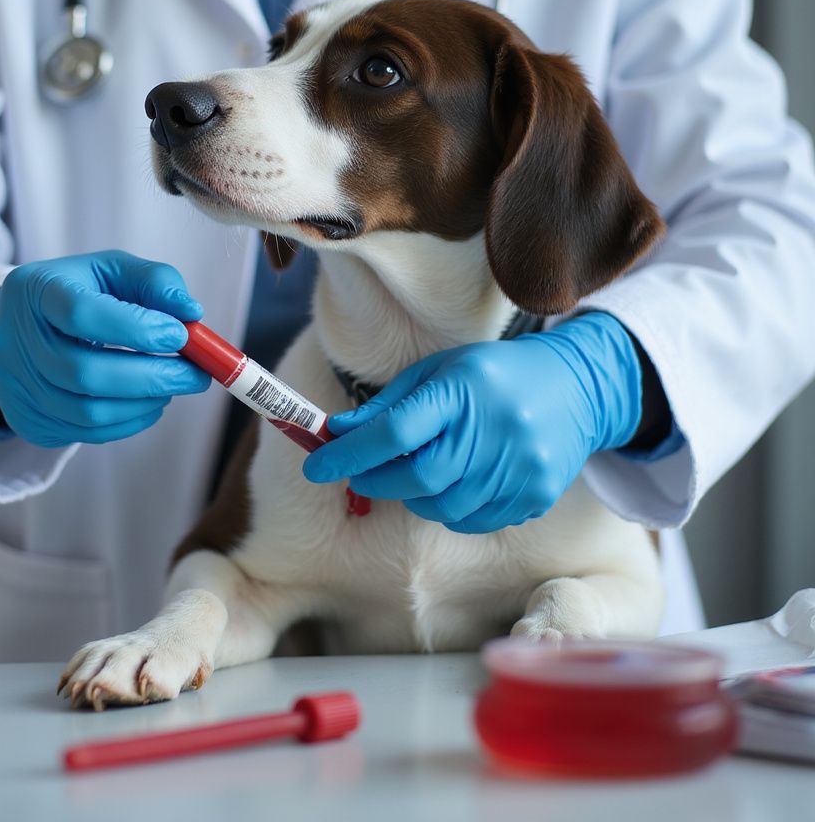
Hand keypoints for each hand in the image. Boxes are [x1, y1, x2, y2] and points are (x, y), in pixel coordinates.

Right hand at [0, 250, 209, 446]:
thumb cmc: (80, 292)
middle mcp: (14, 340)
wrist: (21, 325)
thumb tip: (191, 312)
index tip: (181, 335)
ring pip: (87, 411)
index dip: (136, 327)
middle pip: (84, 372)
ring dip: (144, 402)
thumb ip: (155, 282)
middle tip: (196, 374)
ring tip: (174, 385)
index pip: (81, 313)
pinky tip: (151, 403)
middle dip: (151, 376)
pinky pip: (86, 433)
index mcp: (36, 290)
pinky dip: (129, 422)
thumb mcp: (113, 270)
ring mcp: (15, 385)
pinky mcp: (28, 420)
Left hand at [303, 313, 641, 532]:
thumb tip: (333, 434)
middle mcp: (495, 429)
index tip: (316, 466)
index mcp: (464, 389)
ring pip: (442, 507)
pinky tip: (456, 482)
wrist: (577, 388)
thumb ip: (385, 406)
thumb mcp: (437, 372)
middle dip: (377, 480)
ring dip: (414, 496)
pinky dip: (450, 509)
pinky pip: (472, 520)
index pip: (396, 431)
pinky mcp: (535, 495)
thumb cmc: (493, 375)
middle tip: (362, 473)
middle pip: (417, 477)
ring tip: (420, 469)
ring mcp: (520, 467)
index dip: (350, 453)